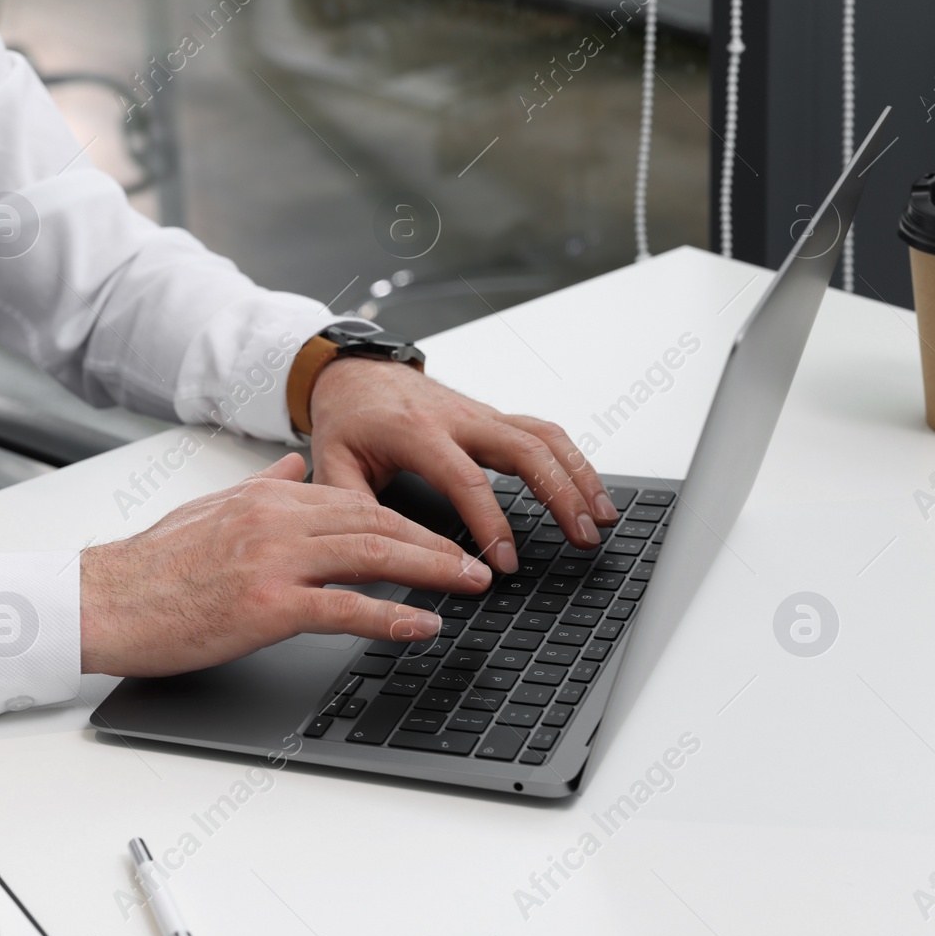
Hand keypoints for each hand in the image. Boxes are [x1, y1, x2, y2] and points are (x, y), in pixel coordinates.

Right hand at [79, 452, 490, 675]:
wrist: (104, 601)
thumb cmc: (150, 565)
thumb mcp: (211, 508)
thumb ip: (262, 485)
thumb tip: (295, 464)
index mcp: (267, 495)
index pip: (355, 500)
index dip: (407, 518)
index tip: (440, 536)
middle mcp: (277, 518)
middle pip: (376, 521)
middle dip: (435, 541)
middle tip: (476, 561)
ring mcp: (274, 561)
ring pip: (372, 555)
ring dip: (431, 570)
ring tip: (470, 585)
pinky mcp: (266, 605)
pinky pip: (344, 608)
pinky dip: (392, 615)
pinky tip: (423, 624)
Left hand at [307, 357, 616, 573]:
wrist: (354, 373)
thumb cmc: (347, 417)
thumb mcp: (332, 461)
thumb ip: (350, 503)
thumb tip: (375, 548)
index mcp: (416, 432)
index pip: (466, 479)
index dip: (491, 523)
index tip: (505, 562)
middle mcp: (457, 418)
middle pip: (525, 450)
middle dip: (561, 495)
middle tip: (581, 537)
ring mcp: (480, 414)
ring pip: (544, 437)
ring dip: (579, 476)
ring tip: (602, 518)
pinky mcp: (492, 417)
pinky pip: (542, 433)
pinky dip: (572, 459)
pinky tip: (589, 490)